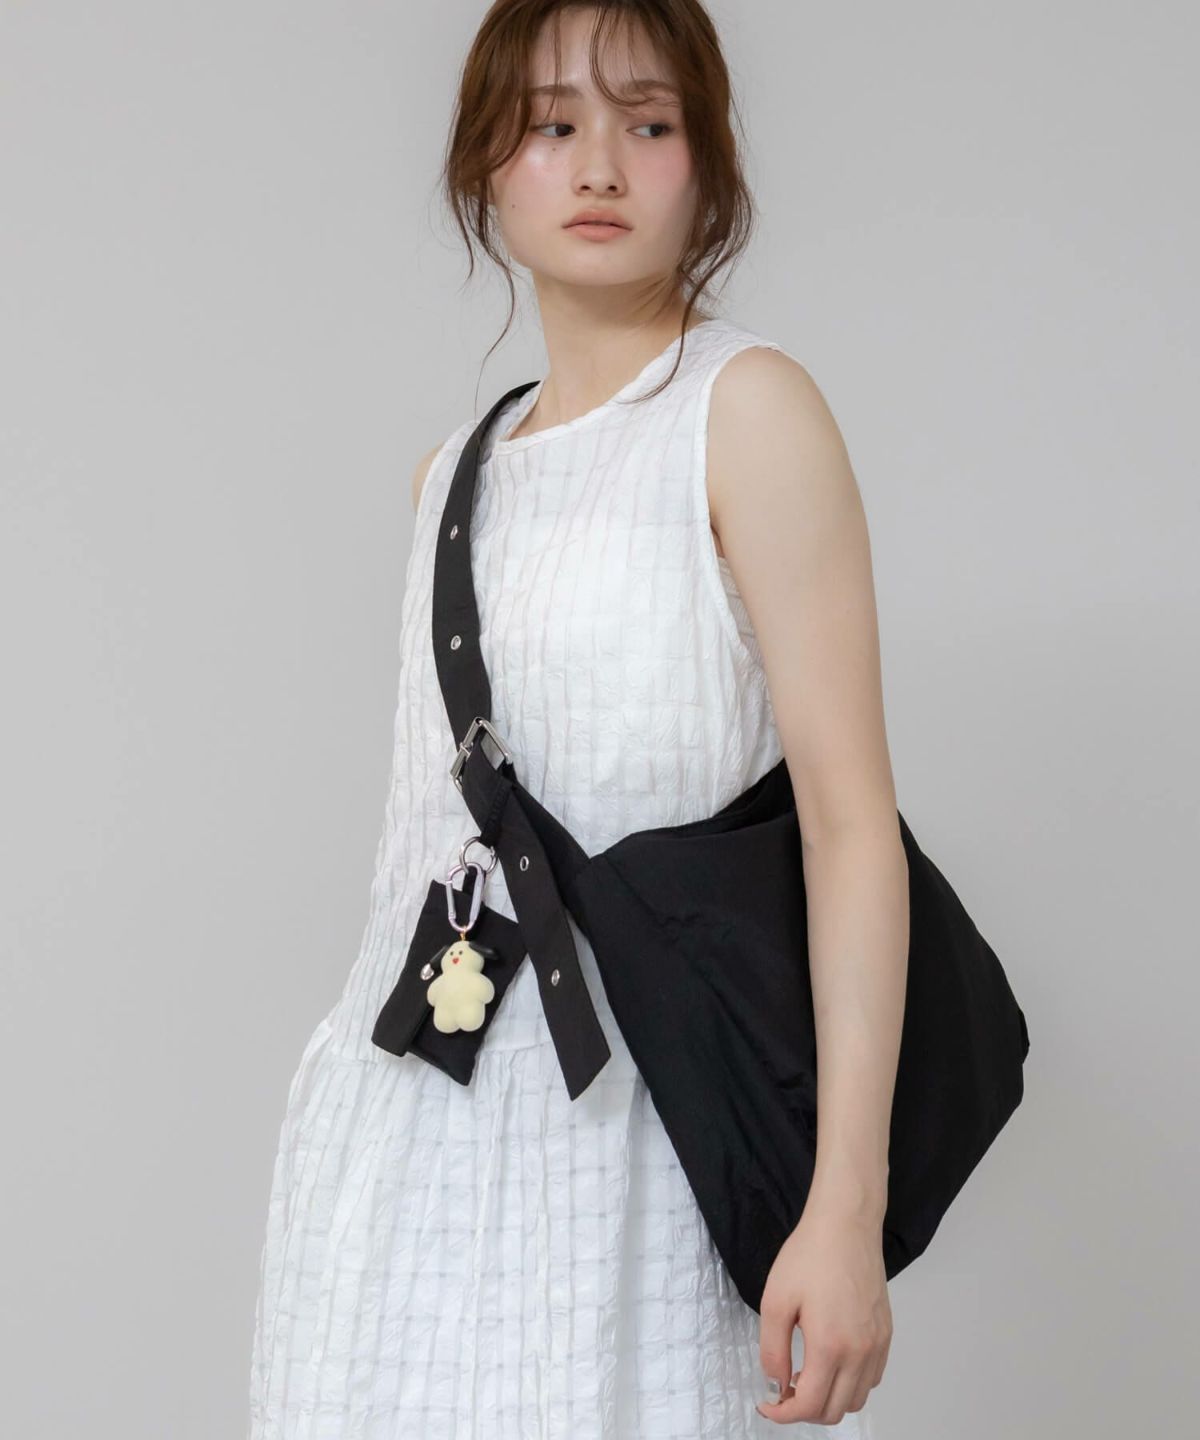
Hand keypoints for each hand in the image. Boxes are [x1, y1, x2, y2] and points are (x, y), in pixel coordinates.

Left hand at [754, 1195, 892, 1425]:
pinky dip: (851, 1384)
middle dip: (805, 1410)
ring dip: (830, 1399)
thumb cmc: (809, 1255)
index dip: (784, 1414)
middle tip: (784, 1389)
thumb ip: (773, 1350)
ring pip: (856, 1399)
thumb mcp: (776, 1300)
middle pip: (835, 1411)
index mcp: (830, 1345)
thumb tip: (777, 1384)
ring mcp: (878, 1344)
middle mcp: (860, 1351)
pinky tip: (831, 1361)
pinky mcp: (886, 1334)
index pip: (810, 1405)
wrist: (845, 1224)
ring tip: (806, 1375)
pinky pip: (871, 1378)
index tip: (768, 1405)